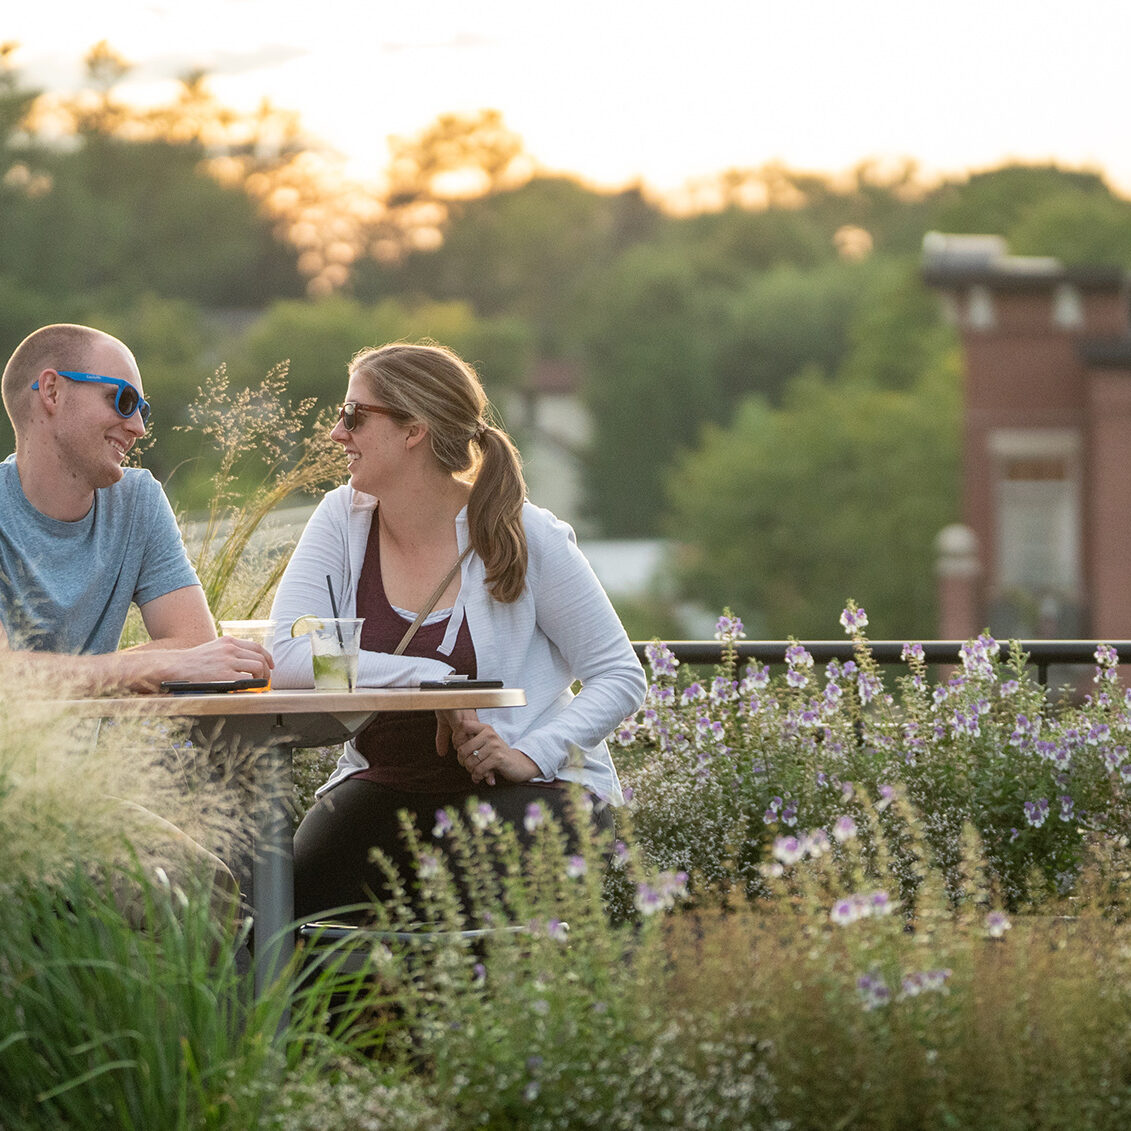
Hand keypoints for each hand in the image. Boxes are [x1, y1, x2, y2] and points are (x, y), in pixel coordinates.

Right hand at [124, 635, 273, 692]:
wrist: (176, 666)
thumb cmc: (194, 661)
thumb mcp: (214, 649)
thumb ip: (229, 652)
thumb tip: (246, 663)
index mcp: (228, 641)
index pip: (256, 646)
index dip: (267, 656)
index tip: (270, 665)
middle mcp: (230, 648)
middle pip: (260, 657)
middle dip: (267, 669)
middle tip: (266, 679)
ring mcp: (228, 660)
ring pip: (257, 667)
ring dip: (262, 677)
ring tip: (259, 684)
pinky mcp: (224, 674)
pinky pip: (247, 679)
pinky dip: (253, 684)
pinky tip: (250, 689)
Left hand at [436, 708, 538, 786]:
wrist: (518, 764)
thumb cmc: (498, 755)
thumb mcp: (486, 743)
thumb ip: (473, 741)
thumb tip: (455, 747)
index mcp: (485, 728)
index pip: (463, 726)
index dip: (456, 737)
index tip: (458, 747)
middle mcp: (489, 734)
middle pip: (463, 748)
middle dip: (462, 761)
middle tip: (467, 765)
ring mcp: (494, 745)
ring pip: (470, 761)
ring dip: (470, 770)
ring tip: (474, 772)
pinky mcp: (498, 757)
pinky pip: (479, 769)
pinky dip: (477, 776)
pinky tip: (479, 777)